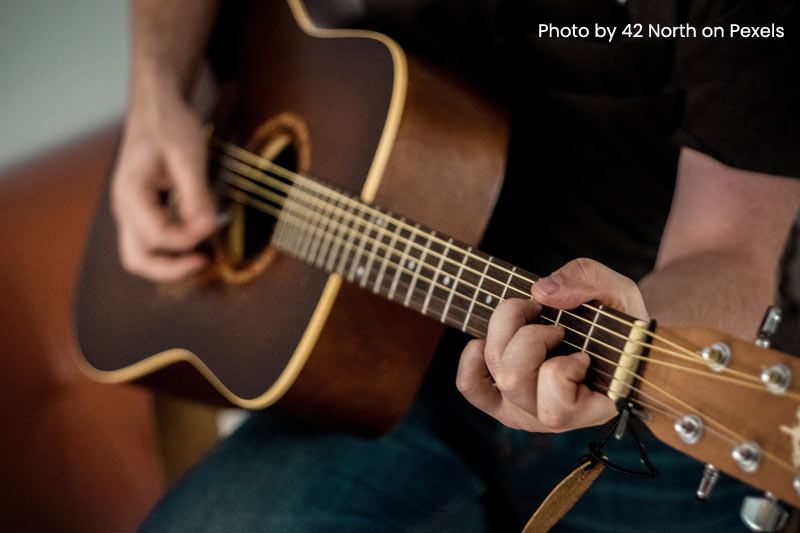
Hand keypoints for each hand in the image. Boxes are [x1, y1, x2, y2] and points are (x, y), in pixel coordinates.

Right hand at [111, 85, 216, 280]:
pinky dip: (171, 248)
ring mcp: (131, 211)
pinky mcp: (143, 210)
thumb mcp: (188, 157)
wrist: (157, 107)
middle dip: (171, 268)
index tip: (212, 224)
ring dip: (170, 261)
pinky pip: (151, 240)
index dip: (188, 238)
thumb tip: (207, 228)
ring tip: (202, 255)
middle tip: (204, 261)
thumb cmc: (169, 126)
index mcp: (130, 194)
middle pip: (137, 259)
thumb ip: (196, 195)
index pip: (158, 236)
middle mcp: (124, 207)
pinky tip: (195, 237)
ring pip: (142, 254)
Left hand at [456, 258, 647, 431]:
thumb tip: (541, 292)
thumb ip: (588, 281)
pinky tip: (493, 339)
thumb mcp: (617, 291)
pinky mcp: (500, 398)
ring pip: (495, 373)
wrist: (609, 335)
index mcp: (590, 409)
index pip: (556, 408)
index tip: (583, 352)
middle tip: (556, 326)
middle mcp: (552, 418)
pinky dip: (473, 356)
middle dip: (531, 336)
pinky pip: (470, 383)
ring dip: (507, 333)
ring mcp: (523, 410)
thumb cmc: (618, 320)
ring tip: (532, 321)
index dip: (563, 368)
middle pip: (513, 379)